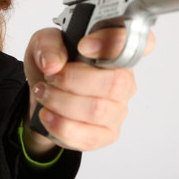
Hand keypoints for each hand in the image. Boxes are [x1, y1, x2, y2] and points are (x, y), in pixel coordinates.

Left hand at [22, 27, 154, 158]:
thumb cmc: (53, 67)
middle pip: (115, 83)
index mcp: (115, 50)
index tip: (83, 46)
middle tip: (51, 77)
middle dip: (73, 80)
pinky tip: (47, 115)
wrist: (43, 98)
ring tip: (44, 94)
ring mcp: (118, 109)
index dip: (115, 43)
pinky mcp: (107, 134)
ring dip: (62, 102)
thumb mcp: (43, 44)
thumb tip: (53, 62)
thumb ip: (48, 44)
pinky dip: (61, 125)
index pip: (136, 42)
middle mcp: (124, 80)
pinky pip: (89, 136)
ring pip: (98, 110)